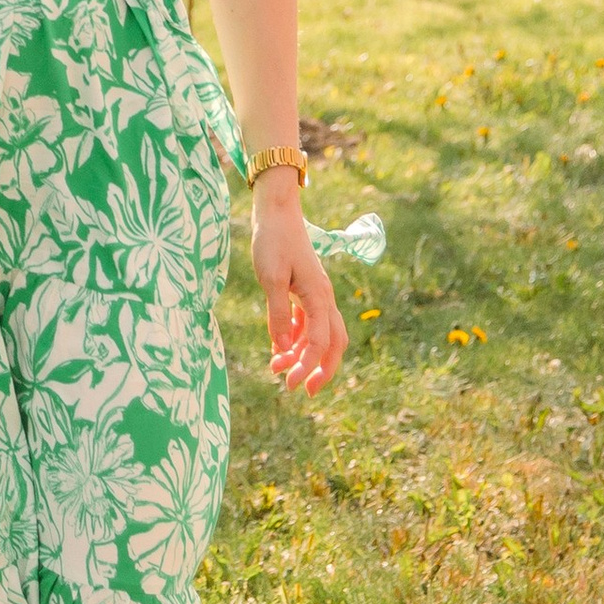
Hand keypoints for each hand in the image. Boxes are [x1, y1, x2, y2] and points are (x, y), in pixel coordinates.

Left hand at [251, 184, 346, 394]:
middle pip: (334, 343)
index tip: (288, 384)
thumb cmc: (273, 241)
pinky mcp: (305, 291)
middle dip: (321, 370)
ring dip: (303, 355)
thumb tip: (281, 348)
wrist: (277, 212)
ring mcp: (316, 295)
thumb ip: (277, 314)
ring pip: (320, 335)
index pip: (319, 342)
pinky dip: (296, 338)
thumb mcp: (270, 278)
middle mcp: (323, 298)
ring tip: (279, 369)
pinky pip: (308, 323)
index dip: (306, 366)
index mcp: (319, 296)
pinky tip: (279, 347)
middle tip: (302, 391)